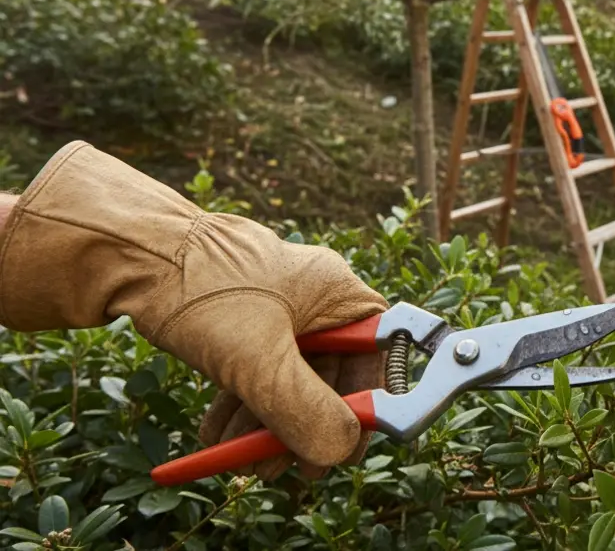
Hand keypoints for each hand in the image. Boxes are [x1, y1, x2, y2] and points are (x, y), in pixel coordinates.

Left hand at [0, 142, 388, 478]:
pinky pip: (257, 372)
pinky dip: (242, 408)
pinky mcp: (245, 322)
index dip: (368, 406)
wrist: (128, 254)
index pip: (378, 356)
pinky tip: (217, 441)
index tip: (345, 448)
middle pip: (331, 376)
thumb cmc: (200, 289)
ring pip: (289, 379)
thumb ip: (304, 409)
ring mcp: (280, 310)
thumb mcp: (257, 359)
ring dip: (267, 426)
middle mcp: (317, 300)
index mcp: (339, 294)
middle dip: (305, 426)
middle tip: (287, 468)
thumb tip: (338, 451)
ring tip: (242, 462)